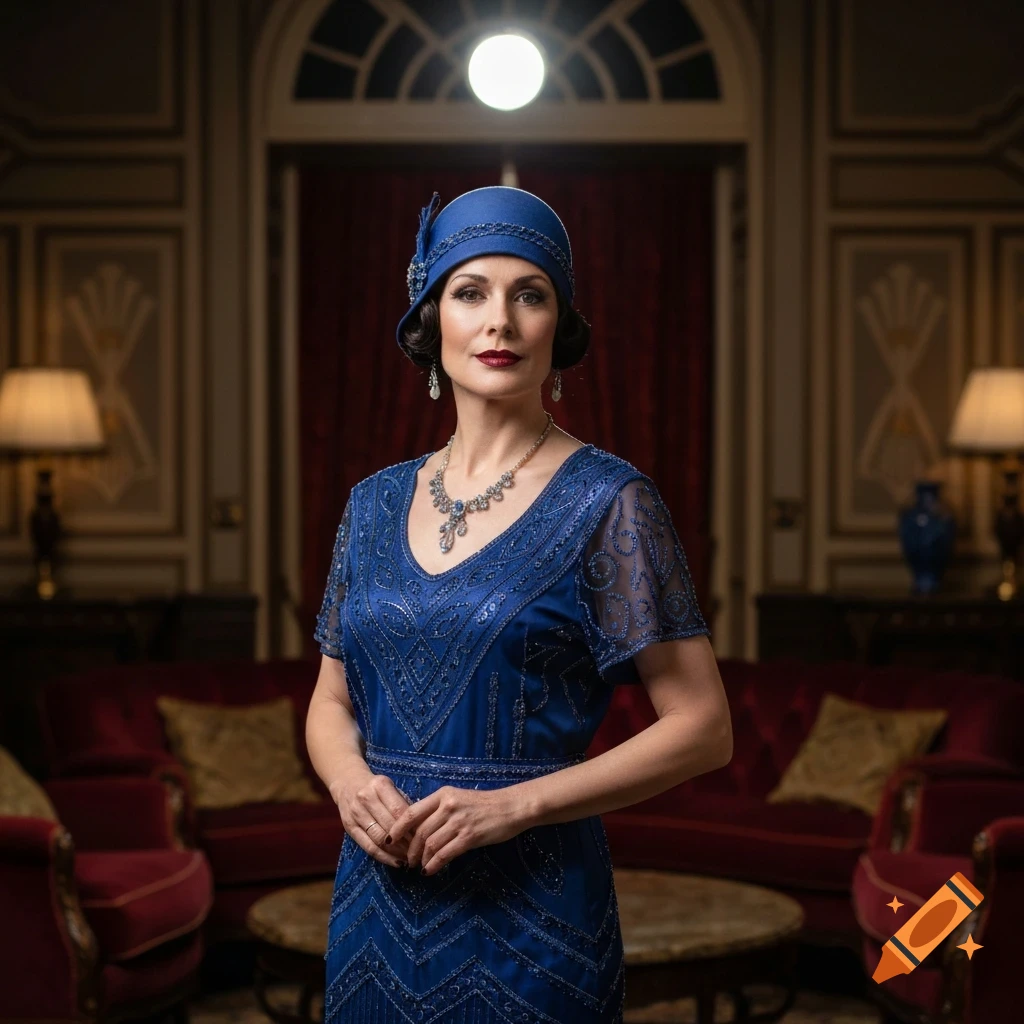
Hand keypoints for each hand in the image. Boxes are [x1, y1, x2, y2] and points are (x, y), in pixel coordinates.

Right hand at [331, 772, 413, 868]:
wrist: (347, 782)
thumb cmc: (375, 786)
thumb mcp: (390, 787)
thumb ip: (403, 803)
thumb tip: (421, 826)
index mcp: (380, 786)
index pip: (399, 811)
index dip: (412, 827)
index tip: (424, 838)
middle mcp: (366, 799)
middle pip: (389, 826)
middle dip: (407, 842)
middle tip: (420, 852)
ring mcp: (356, 814)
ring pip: (379, 839)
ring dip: (397, 852)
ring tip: (410, 859)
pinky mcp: (349, 827)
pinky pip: (368, 847)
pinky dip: (384, 857)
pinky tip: (396, 862)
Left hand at [387, 785, 525, 874]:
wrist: (510, 807)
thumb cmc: (484, 804)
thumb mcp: (458, 799)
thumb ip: (439, 809)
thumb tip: (418, 827)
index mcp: (443, 794)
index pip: (412, 812)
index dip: (398, 828)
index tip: (390, 839)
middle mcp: (448, 806)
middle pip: (420, 832)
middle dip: (410, 850)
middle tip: (407, 861)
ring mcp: (459, 821)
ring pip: (430, 844)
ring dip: (422, 859)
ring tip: (419, 867)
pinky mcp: (469, 837)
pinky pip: (445, 854)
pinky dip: (434, 865)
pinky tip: (430, 870)